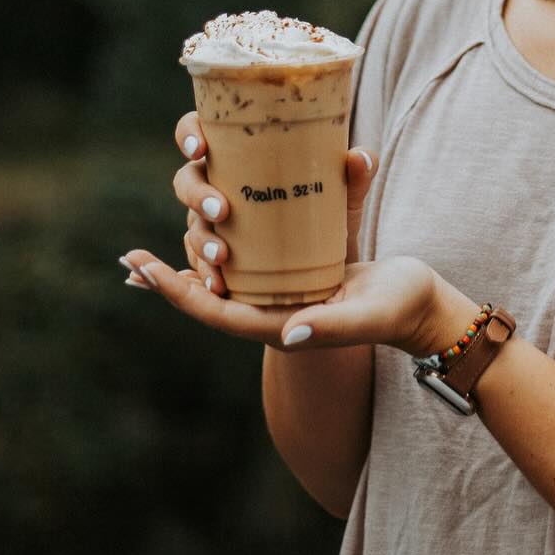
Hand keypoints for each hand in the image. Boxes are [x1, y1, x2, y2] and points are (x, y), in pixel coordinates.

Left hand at [120, 113, 450, 354]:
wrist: (423, 305)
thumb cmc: (397, 310)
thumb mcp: (364, 314)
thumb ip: (329, 325)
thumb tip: (286, 336)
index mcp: (277, 324)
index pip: (211, 312)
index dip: (172, 293)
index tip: (139, 269)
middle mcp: (272, 310)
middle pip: (206, 295)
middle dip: (169, 277)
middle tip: (131, 257)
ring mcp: (283, 291)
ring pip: (224, 275)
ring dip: (192, 256)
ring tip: (160, 238)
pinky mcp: (297, 270)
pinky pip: (251, 257)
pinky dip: (225, 241)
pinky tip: (215, 218)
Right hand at [162, 110, 378, 286]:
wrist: (332, 267)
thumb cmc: (329, 217)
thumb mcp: (344, 199)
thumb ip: (354, 177)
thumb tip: (361, 157)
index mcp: (237, 156)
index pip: (200, 133)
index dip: (189, 134)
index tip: (200, 148)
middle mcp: (217, 186)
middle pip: (187, 181)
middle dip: (197, 195)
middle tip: (223, 211)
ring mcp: (211, 224)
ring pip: (191, 225)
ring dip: (201, 241)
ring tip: (224, 256)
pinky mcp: (215, 259)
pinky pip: (198, 264)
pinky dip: (204, 274)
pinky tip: (219, 285)